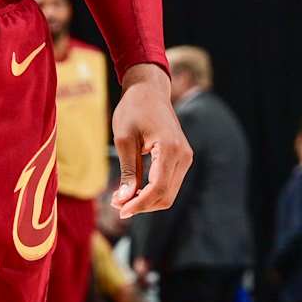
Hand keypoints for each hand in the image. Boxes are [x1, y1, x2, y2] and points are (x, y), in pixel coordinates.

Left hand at [111, 65, 191, 217]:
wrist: (149, 91)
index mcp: (170, 148)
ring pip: (169, 193)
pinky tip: (135, 190)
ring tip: (122, 199)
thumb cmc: (133, 109)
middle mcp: (183, 155)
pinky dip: (153, 191)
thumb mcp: (124, 139)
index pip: (158, 188)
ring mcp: (185, 157)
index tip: (120, 210)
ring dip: (147, 200)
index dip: (139, 204)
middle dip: (142, 205)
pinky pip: (170, 183)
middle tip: (116, 205)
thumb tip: (124, 199)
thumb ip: (127, 171)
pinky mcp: (182, 158)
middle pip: (166, 195)